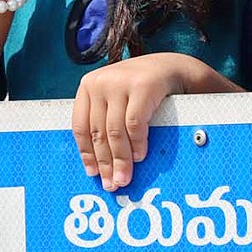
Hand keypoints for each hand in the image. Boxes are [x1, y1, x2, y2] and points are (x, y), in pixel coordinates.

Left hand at [71, 53, 204, 191]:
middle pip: (98, 131)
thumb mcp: (115, 97)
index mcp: (88, 85)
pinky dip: (137, 144)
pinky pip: (135, 125)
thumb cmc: (141, 89)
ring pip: (115, 131)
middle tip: (112, 184)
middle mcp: (100, 82)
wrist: (171, 68)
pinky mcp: (142, 87)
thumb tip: (98, 163)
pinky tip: (140, 157)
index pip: (80, 125)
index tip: (92, 174)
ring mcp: (120, 83)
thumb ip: (104, 118)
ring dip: (121, 160)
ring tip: (124, 177)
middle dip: (105, 162)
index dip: (86, 153)